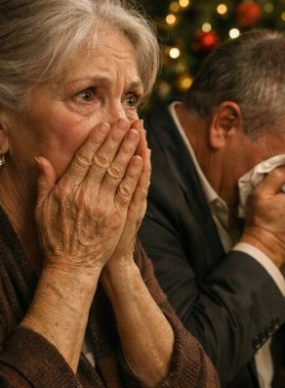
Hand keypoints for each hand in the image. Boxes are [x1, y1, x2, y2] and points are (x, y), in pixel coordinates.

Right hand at [35, 119, 143, 277]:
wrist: (72, 266)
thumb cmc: (55, 238)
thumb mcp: (41, 209)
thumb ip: (44, 183)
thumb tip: (41, 159)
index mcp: (67, 190)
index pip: (84, 158)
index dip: (96, 139)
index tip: (105, 125)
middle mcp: (85, 195)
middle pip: (103, 160)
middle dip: (116, 138)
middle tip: (126, 121)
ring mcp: (103, 206)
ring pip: (118, 171)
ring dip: (128, 150)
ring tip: (137, 133)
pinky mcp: (117, 217)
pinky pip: (127, 190)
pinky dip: (134, 173)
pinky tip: (140, 159)